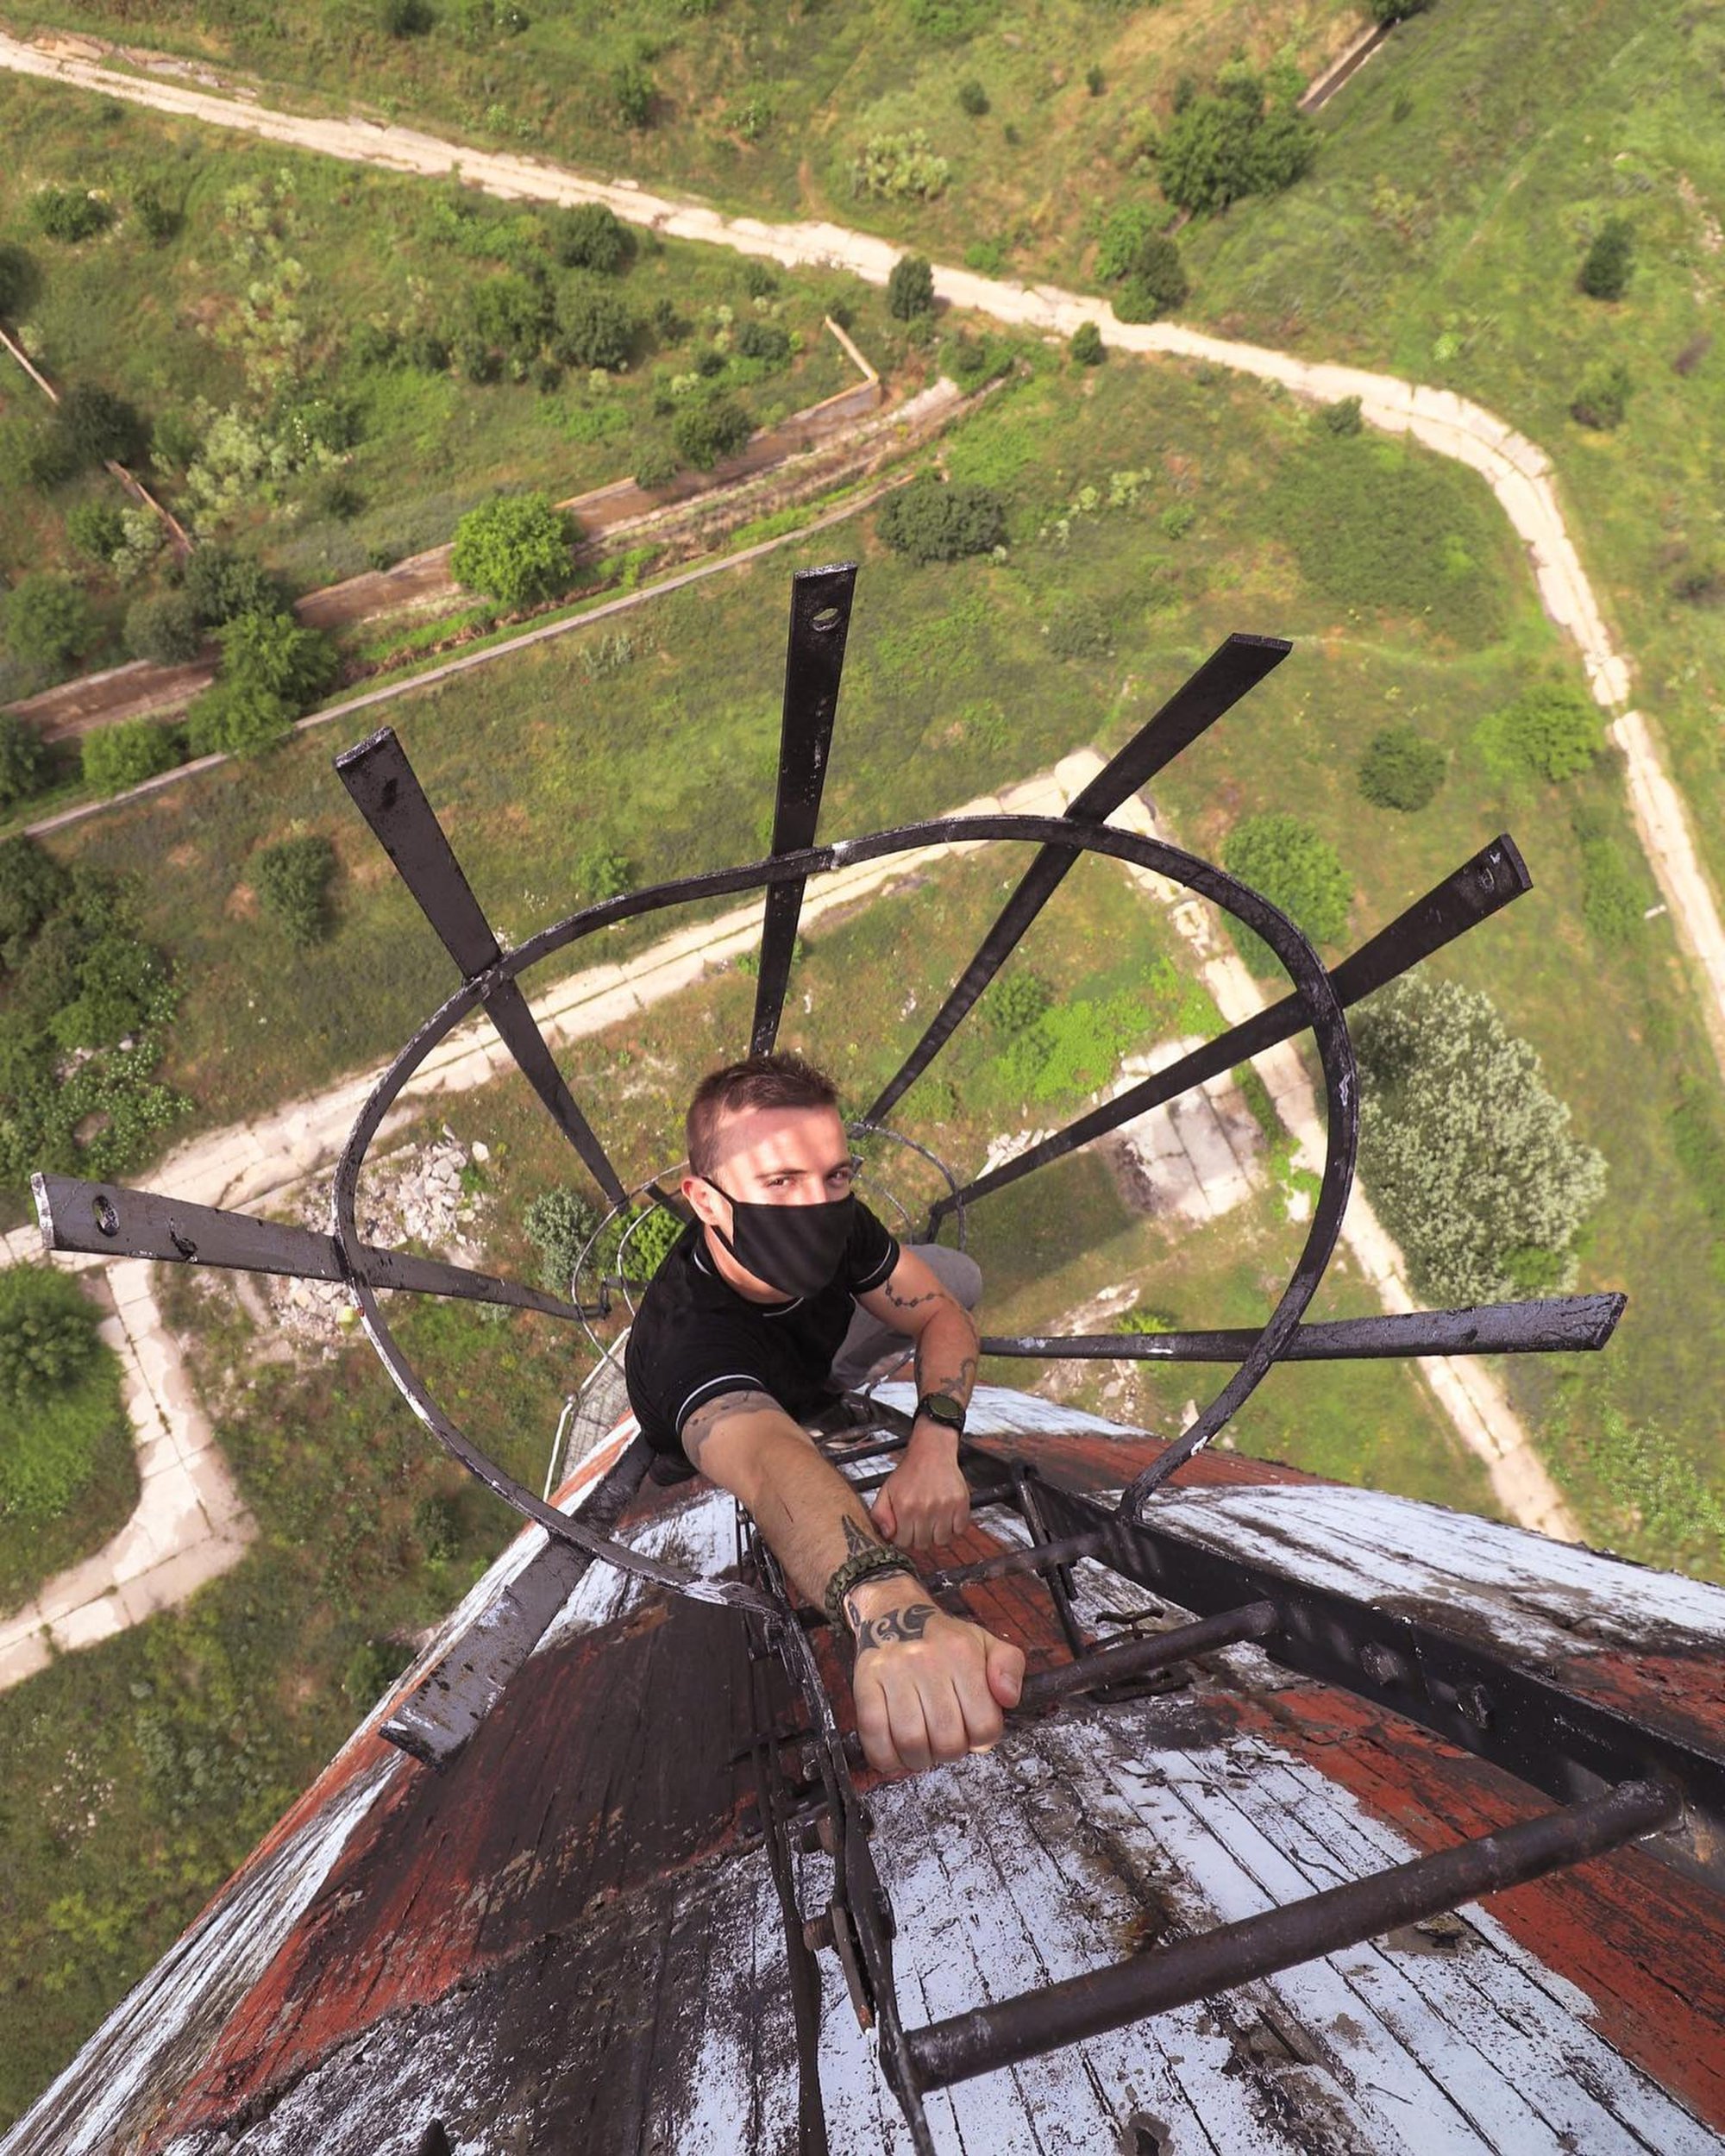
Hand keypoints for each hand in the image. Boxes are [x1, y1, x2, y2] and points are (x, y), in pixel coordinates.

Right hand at [846, 1573, 1024, 1775]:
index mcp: (963, 1653)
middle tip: (945, 1742)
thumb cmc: (944, 1639)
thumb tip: (1008, 1699)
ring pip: (911, 1742)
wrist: (893, 1613)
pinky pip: (874, 1736)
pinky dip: (886, 1757)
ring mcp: (893, 1673)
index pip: (984, 1725)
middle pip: (948, 1740)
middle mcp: (928, 1661)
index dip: (981, 1740)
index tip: (971, 1732)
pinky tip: (895, 1752)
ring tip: (922, 1748)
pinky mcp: (864, 1684)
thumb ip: (1010, 1668)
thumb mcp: (986, 1643)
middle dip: (950, 1753)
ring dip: (919, 1759)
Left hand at [872, 1425, 969, 1550]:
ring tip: (933, 1520)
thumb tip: (888, 1535)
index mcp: (905, 1507)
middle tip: (920, 1523)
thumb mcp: (886, 1490)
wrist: (931, 1453)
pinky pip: (959, 1530)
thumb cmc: (909, 1473)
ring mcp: (944, 1507)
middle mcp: (925, 1509)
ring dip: (937, 1534)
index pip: (904, 1543)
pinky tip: (946, 1516)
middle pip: (923, 1545)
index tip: (907, 1528)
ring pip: (942, 1541)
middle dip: (919, 1537)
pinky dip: (954, 1527)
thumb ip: (880, 1514)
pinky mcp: (960, 1503)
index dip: (904, 1537)